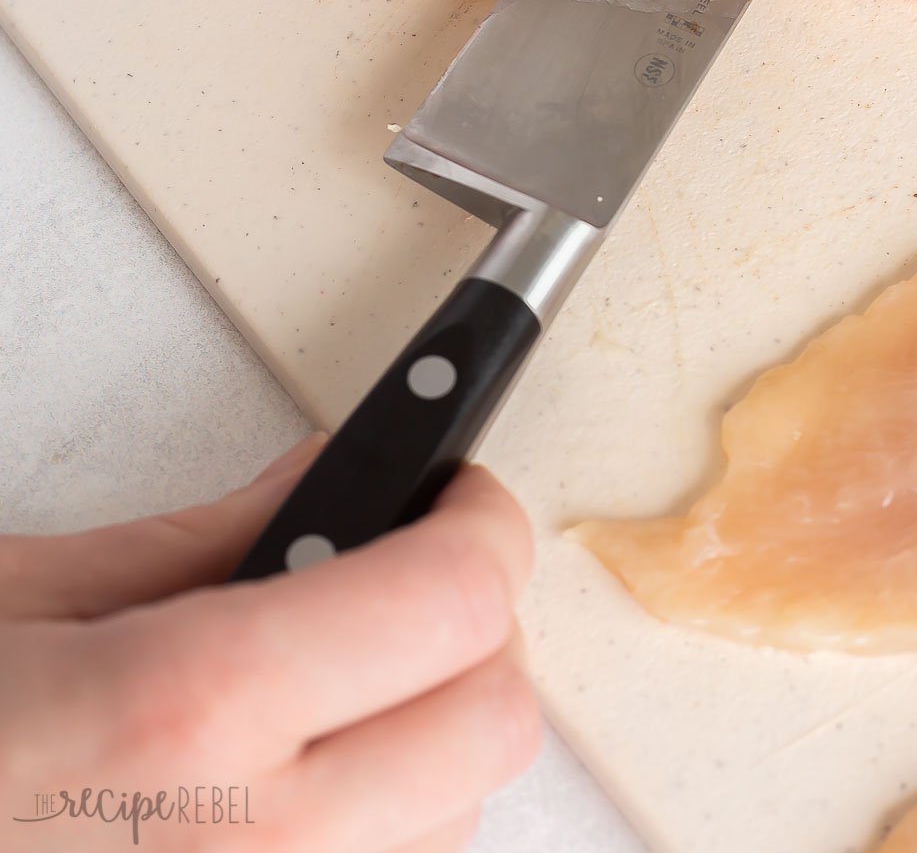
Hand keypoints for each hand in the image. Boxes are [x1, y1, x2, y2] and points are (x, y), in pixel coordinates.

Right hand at [0, 444, 537, 850]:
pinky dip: (374, 838)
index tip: (455, 492)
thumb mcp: (24, 595)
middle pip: (493, 724)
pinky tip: (286, 793)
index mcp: (176, 713)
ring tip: (323, 693)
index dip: (475, 520)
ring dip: (426, 740)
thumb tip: (339, 477)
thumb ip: (209, 538)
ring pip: (456, 828)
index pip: (449, 600)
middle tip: (397, 577)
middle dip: (469, 627)